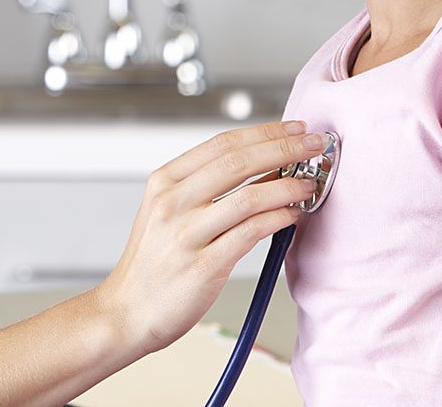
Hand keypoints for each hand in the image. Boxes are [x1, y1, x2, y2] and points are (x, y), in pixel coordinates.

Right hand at [93, 121, 325, 355]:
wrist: (127, 312)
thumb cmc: (153, 264)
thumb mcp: (167, 213)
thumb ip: (206, 188)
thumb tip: (265, 166)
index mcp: (164, 182)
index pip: (222, 143)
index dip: (265, 132)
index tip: (295, 128)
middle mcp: (172, 203)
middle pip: (238, 161)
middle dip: (284, 148)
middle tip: (314, 144)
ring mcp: (186, 234)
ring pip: (249, 197)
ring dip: (288, 186)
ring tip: (309, 183)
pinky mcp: (202, 266)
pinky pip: (250, 233)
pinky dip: (278, 219)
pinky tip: (292, 215)